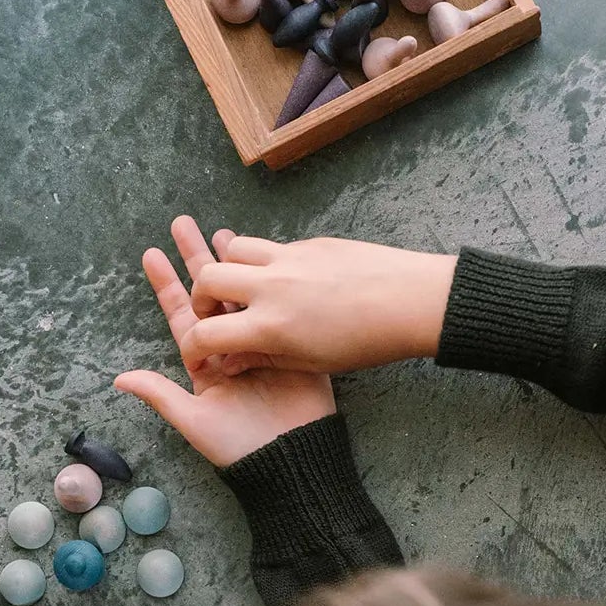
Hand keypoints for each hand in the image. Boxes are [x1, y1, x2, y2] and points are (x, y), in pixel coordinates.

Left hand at [115, 217, 336, 468]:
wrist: (292, 458)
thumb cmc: (239, 446)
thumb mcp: (195, 421)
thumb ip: (160, 395)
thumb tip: (119, 378)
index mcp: (206, 364)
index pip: (183, 316)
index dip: (168, 285)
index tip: (153, 254)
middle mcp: (230, 349)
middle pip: (210, 297)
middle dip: (196, 260)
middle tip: (183, 223)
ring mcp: (262, 345)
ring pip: (242, 296)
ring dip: (232, 264)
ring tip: (222, 230)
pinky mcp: (291, 346)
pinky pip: (277, 307)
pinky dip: (270, 281)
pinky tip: (265, 257)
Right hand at [175, 220, 456, 382]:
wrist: (411, 301)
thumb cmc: (366, 341)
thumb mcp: (310, 362)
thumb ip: (262, 358)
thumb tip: (227, 360)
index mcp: (270, 326)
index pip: (206, 334)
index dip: (194, 349)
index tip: (200, 355)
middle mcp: (271, 286)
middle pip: (207, 278)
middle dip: (200, 298)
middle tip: (214, 314)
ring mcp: (288, 258)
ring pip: (233, 249)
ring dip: (226, 268)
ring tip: (241, 290)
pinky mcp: (308, 243)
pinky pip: (268, 245)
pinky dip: (260, 261)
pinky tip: (280, 281)